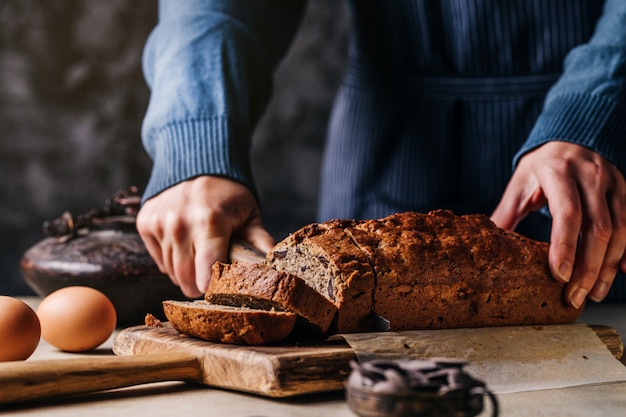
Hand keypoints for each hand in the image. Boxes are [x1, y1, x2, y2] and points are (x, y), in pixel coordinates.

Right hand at [136, 176, 275, 297]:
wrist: (196, 163)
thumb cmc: (228, 194)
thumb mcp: (249, 214)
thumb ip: (261, 243)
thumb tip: (278, 268)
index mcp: (210, 223)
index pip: (206, 275)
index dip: (214, 289)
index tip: (222, 289)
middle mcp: (180, 224)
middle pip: (186, 280)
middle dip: (201, 285)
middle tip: (214, 274)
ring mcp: (160, 224)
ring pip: (171, 273)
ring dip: (186, 272)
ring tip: (200, 254)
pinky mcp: (145, 224)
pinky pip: (159, 261)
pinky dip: (172, 260)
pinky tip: (185, 244)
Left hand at [491, 141, 625, 307]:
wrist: (571, 140)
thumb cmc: (541, 168)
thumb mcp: (519, 185)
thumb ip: (506, 214)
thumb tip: (485, 247)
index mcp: (559, 172)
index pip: (567, 213)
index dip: (565, 246)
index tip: (559, 276)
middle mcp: (591, 175)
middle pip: (598, 228)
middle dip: (587, 267)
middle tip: (574, 296)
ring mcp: (614, 183)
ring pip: (620, 230)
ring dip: (607, 266)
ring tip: (592, 292)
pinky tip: (619, 273)